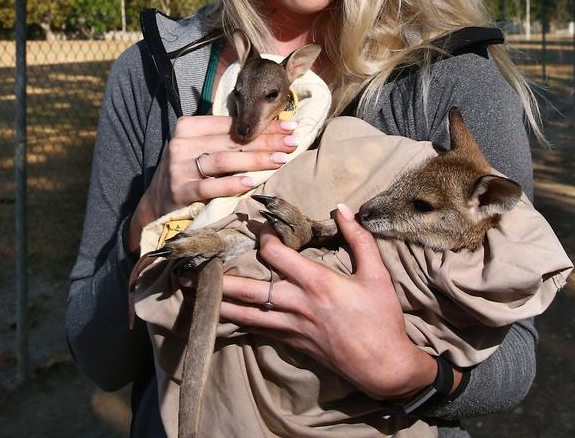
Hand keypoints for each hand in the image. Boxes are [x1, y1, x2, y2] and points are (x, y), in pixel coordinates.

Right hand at [126, 115, 297, 255]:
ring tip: (281, 159)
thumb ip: (223, 137)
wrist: (155, 203)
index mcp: (188, 126)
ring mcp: (179, 168)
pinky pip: (210, 187)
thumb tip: (267, 129)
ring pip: (224, 161)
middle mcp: (182, 144)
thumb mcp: (198, 148)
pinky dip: (232, 184)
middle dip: (266, 141)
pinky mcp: (180, 191)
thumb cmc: (186, 170)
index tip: (289, 126)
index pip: (231, 124)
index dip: (262, 125)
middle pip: (232, 141)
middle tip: (293, 142)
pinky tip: (252, 182)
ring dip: (255, 159)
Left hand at [215, 203, 440, 400]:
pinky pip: (257, 330)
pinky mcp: (291, 342)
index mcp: (317, 283)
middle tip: (191, 272)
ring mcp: (291, 326)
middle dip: (219, 280)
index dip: (263, 237)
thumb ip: (359, 239)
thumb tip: (343, 207)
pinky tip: (220, 317)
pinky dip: (237, 322)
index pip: (277, 255)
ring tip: (193, 295)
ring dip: (218, 304)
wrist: (383, 366)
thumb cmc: (381, 318)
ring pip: (246, 314)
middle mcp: (297, 304)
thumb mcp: (376, 275)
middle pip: (249, 289)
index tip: (256, 225)